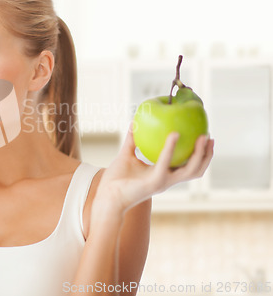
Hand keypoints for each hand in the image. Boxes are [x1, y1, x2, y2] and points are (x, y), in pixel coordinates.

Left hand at [91, 122, 213, 220]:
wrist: (107, 195)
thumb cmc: (116, 178)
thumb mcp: (126, 154)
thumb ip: (132, 140)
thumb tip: (133, 121)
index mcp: (163, 174)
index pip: (188, 165)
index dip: (199, 154)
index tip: (204, 137)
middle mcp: (167, 179)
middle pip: (196, 170)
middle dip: (207, 155)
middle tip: (209, 137)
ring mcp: (163, 182)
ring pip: (190, 170)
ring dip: (199, 154)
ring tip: (201, 137)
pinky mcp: (154, 182)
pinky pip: (166, 163)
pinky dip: (171, 148)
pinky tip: (174, 135)